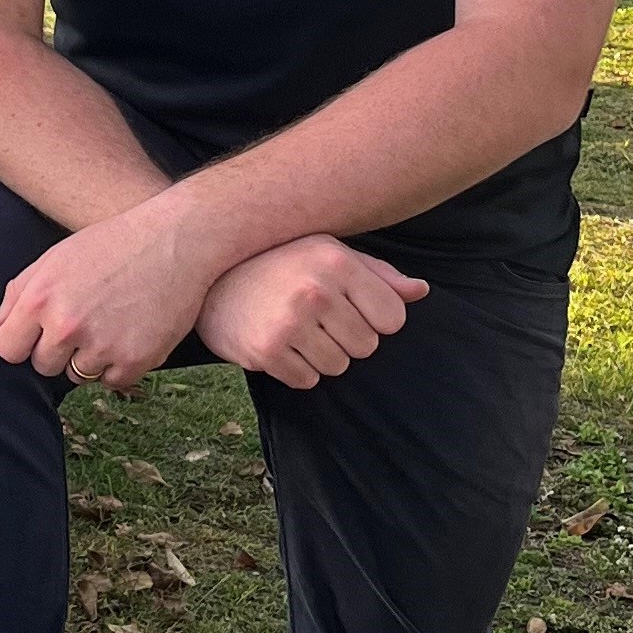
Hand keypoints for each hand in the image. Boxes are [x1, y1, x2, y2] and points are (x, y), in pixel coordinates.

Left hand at [0, 205, 210, 388]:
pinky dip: (120, 364)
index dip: (22, 343)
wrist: (176, 240)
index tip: (39, 334)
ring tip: (111, 321)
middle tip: (86, 319)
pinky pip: (112, 381)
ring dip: (90, 357)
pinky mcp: (134, 361)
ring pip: (78, 375)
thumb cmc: (112, 245)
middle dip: (58, 350)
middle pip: (43, 366)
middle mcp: (66, 325)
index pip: (7, 349)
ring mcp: (101, 346)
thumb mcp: (56, 257)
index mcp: (41, 298)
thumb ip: (19, 293)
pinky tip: (131, 331)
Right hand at [195, 236, 425, 387]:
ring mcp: (289, 323)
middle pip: (367, 347)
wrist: (210, 278)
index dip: (375, 319)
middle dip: (347, 339)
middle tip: (316, 320)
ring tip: (296, 330)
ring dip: (321, 356)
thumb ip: (377, 274)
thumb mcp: (328, 252)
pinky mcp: (266, 352)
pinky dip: (296, 369)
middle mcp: (316, 291)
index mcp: (338, 263)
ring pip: (338, 367)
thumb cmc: (280, 262)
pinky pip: (307, 381)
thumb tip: (421, 291)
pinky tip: (279, 344)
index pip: (393, 318)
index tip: (351, 308)